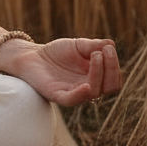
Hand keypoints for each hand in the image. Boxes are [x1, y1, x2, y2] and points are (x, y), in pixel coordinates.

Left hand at [0, 37, 120, 106]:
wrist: (32, 56)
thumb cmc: (56, 52)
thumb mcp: (78, 45)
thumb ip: (93, 46)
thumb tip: (111, 45)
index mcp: (96, 78)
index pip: (114, 79)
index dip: (114, 65)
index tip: (108, 48)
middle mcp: (88, 88)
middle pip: (110, 87)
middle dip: (111, 69)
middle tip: (104, 52)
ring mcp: (73, 93)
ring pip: (94, 92)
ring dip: (98, 74)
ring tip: (94, 55)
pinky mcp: (58, 95)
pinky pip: (72, 100)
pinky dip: (81, 94)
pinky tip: (87, 85)